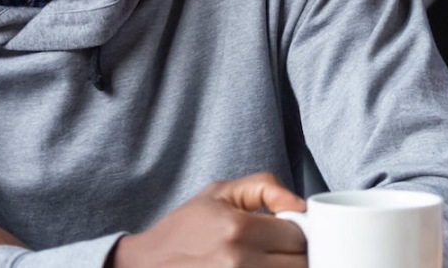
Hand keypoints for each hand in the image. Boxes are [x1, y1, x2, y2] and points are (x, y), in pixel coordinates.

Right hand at [112, 172, 306, 267]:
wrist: (147, 264)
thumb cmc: (182, 229)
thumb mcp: (220, 193)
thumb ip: (265, 187)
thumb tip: (300, 205)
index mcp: (238, 230)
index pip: (298, 235)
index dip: (298, 232)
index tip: (287, 231)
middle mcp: (239, 262)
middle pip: (300, 262)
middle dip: (294, 253)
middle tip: (278, 248)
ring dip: (285, 266)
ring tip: (268, 258)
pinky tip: (259, 266)